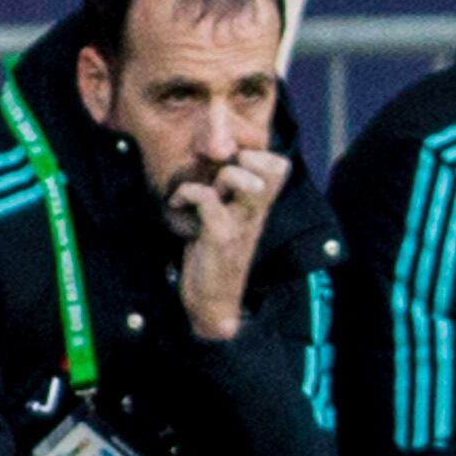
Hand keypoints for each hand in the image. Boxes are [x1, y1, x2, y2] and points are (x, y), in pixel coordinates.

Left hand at [167, 146, 289, 341]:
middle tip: (217, 172)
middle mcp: (256, 212)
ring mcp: (241, 222)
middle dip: (241, 157)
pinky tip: (176, 204)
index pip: (279, 166)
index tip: (230, 162)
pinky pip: (205, 198)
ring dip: (211, 177)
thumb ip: (228, 196)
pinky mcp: (221, 235)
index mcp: (260, 207)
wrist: (213, 302)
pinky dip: (185, 195)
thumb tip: (212, 167)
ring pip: (235, 176)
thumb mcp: (229, 222)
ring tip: (197, 192)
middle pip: (272, 166)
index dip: (257, 153)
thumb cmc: (215, 259)